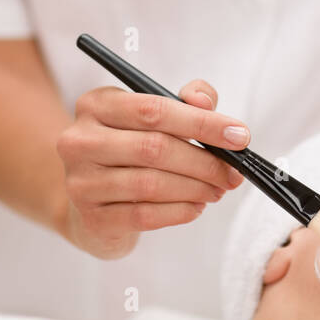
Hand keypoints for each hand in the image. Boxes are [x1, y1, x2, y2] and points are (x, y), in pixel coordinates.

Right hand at [55, 79, 248, 257]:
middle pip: (154, 148)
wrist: (90, 201)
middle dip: (204, 162)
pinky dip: (179, 211)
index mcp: (95, 104)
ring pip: (150, 184)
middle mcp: (79, 140)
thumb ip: (185, 101)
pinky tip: (196, 206)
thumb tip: (204, 102)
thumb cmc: (131, 148)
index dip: (202, 123)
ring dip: (195, 188)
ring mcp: (81, 182)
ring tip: (217, 190)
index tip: (240, 136)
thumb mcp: (154, 116)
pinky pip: (144, 215)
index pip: (153, 109)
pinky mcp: (92, 218)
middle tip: (233, 173)